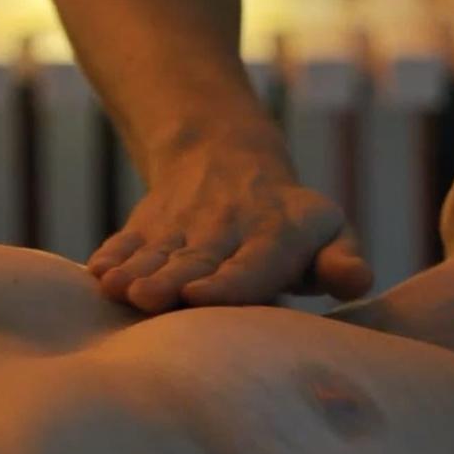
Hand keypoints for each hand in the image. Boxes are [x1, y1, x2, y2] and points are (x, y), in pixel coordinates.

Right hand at [88, 148, 372, 312]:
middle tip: (150, 298)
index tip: (202, 296)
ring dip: (138, 270)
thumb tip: (357, 280)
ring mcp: (181, 226)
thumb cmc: (291, 223)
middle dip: (173, 280)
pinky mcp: (148, 225)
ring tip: (120, 288)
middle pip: (198, 260)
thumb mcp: (328, 232)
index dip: (230, 281)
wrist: (224, 156)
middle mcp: (226, 229)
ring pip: (160, 252)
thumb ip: (341, 261)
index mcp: (276, 235)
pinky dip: (113, 256)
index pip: (255, 263)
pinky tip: (97, 275)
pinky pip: (128, 239)